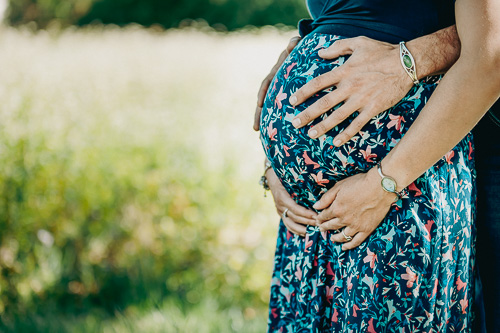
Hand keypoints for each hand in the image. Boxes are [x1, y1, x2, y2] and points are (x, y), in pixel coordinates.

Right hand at [254, 36, 301, 130]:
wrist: (302, 54)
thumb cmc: (300, 49)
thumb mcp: (296, 45)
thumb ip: (294, 43)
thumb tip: (293, 41)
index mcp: (276, 72)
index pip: (267, 83)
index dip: (262, 93)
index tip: (259, 104)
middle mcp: (274, 84)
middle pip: (264, 100)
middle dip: (259, 115)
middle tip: (256, 128)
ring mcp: (278, 92)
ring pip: (269, 108)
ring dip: (265, 121)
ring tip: (262, 138)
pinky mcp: (284, 98)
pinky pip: (277, 111)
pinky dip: (274, 122)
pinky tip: (276, 136)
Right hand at [266, 167, 316, 236]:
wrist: (273, 178)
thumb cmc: (284, 177)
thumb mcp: (291, 179)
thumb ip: (301, 186)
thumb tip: (316, 190)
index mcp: (282, 197)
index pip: (295, 208)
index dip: (305, 213)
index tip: (316, 215)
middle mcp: (280, 205)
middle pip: (294, 217)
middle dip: (307, 221)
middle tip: (319, 222)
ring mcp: (279, 210)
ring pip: (290, 223)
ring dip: (301, 228)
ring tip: (312, 230)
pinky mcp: (280, 213)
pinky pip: (287, 224)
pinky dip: (295, 230)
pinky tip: (304, 233)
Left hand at [290, 36, 413, 144]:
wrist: (407, 63)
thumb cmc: (382, 51)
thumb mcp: (359, 42)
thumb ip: (337, 47)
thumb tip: (320, 53)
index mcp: (344, 71)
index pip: (318, 83)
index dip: (303, 92)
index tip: (291, 101)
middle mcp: (350, 87)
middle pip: (323, 103)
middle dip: (307, 114)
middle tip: (294, 123)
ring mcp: (361, 99)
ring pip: (337, 116)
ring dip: (323, 126)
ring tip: (310, 134)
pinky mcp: (373, 108)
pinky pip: (357, 124)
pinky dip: (346, 134)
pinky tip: (336, 142)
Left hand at [313, 167, 395, 249]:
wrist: (380, 187)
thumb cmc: (360, 183)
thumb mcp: (339, 186)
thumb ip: (326, 198)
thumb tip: (315, 206)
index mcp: (336, 208)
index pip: (324, 216)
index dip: (320, 218)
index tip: (318, 219)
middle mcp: (344, 219)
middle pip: (331, 226)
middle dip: (324, 227)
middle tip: (321, 228)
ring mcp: (356, 226)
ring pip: (342, 236)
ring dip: (335, 238)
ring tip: (332, 238)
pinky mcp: (367, 229)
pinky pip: (356, 241)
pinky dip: (349, 245)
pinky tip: (344, 247)